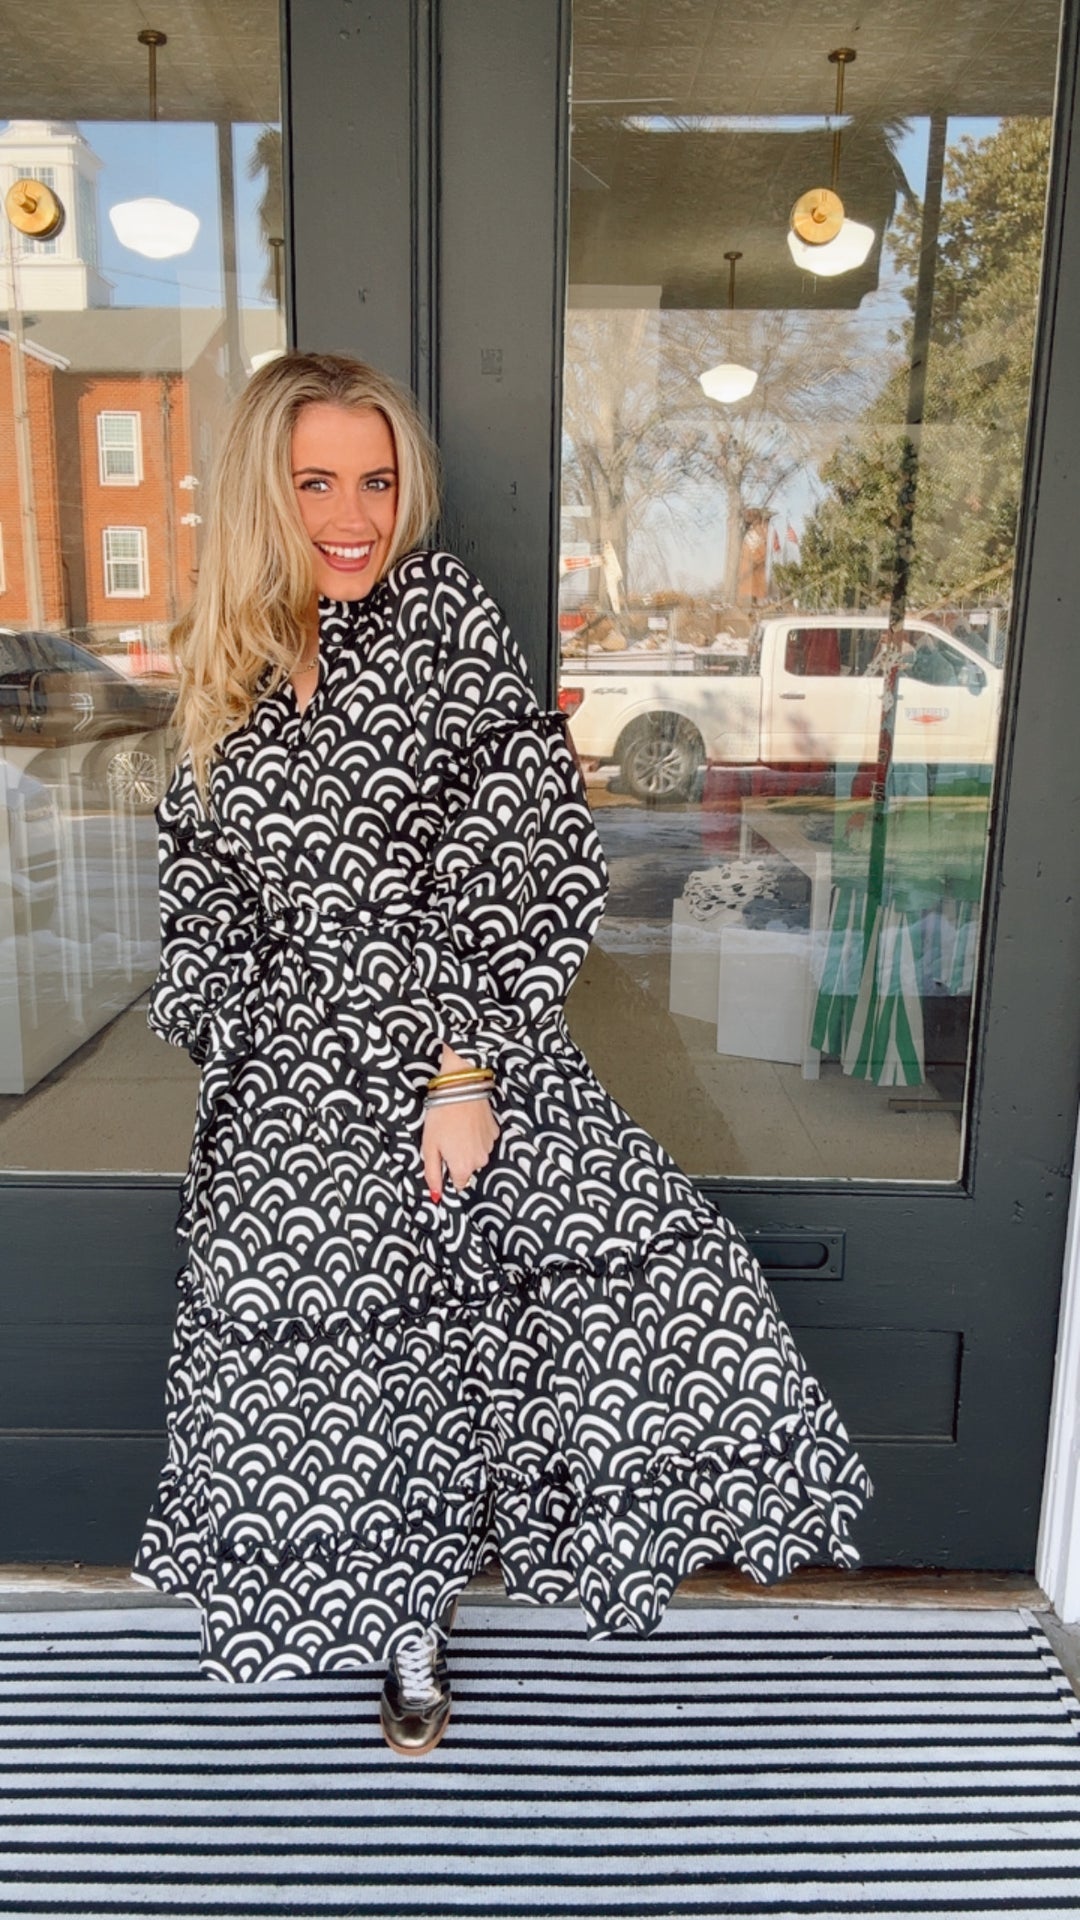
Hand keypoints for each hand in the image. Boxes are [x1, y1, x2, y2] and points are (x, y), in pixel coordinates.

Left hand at [422, 1045, 499, 1200]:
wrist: (461, 1089)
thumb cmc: (441, 1117)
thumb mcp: (429, 1147)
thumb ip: (433, 1174)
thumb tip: (436, 1195)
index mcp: (462, 1167)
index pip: (458, 1183)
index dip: (448, 1171)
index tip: (443, 1157)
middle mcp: (479, 1161)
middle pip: (468, 1168)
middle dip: (458, 1159)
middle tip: (447, 1139)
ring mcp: (489, 1146)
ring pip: (477, 1154)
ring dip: (467, 1146)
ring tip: (457, 1128)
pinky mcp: (495, 1132)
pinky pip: (484, 1141)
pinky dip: (476, 1135)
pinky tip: (468, 1122)